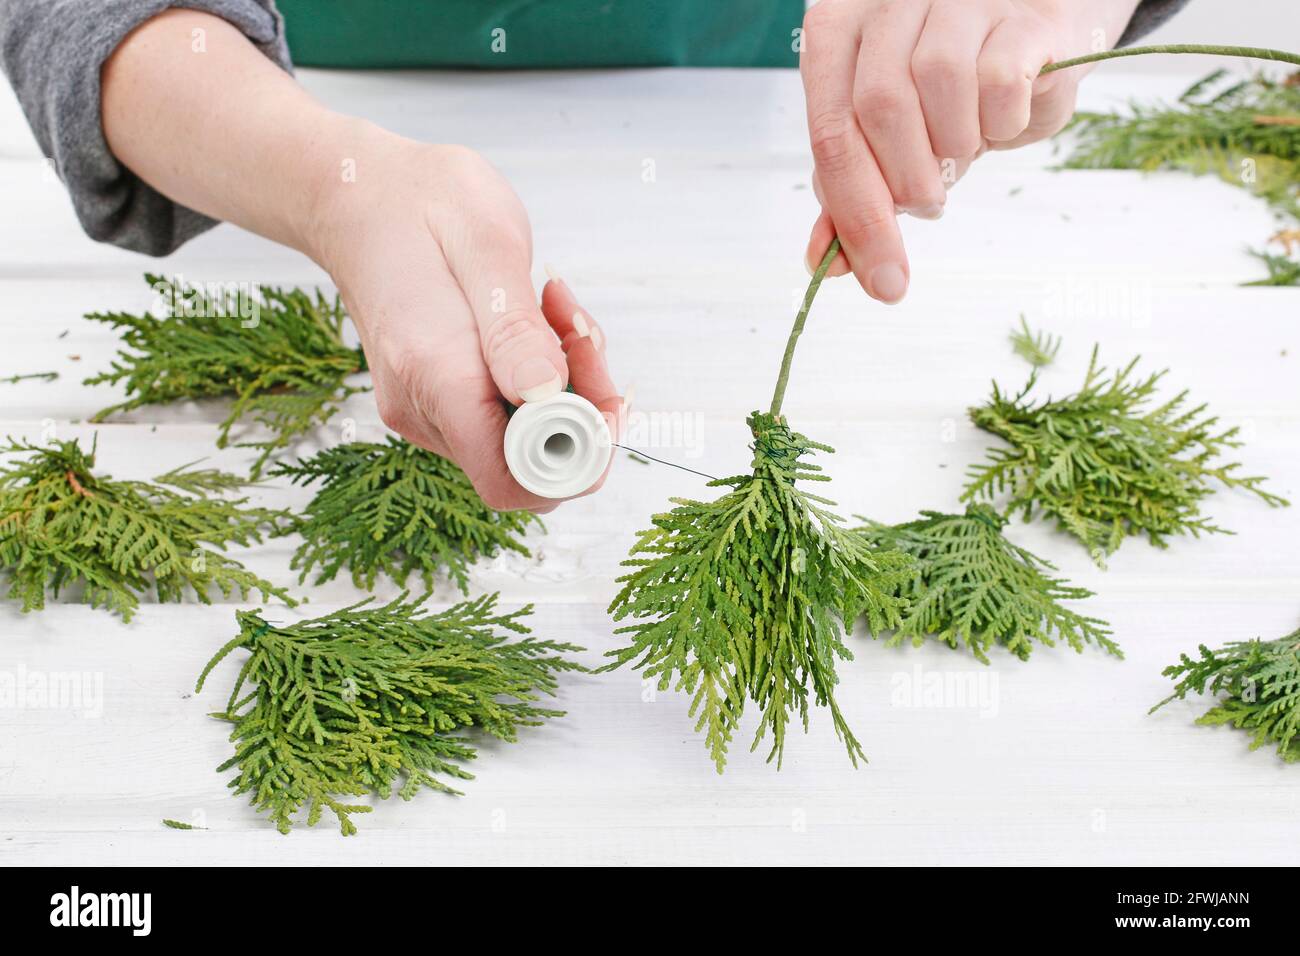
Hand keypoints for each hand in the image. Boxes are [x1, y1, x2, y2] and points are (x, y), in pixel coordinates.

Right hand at [310, 131, 621, 511]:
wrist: (356, 192)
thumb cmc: (420, 203)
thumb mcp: (486, 244)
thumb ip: (514, 327)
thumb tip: (546, 394)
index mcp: (435, 377)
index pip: (511, 479)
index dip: (576, 454)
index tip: (599, 388)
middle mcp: (424, 409)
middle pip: (528, 461)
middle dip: (581, 406)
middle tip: (581, 330)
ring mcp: (427, 407)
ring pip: (523, 435)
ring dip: (564, 381)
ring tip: (555, 306)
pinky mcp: (436, 395)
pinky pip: (507, 409)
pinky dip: (539, 373)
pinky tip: (535, 316)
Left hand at [799, 0, 1140, 298]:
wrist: (1035, 45)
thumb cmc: (951, 95)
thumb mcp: (888, 142)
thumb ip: (849, 192)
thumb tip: (822, 263)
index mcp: (837, 29)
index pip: (830, 132)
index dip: (857, 218)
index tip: (884, 281)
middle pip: (878, 107)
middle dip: (906, 182)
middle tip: (928, 201)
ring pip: (939, 83)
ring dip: (955, 147)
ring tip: (964, 149)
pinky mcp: (1021, 11)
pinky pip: (1001, 78)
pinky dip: (1002, 121)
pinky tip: (1002, 117)